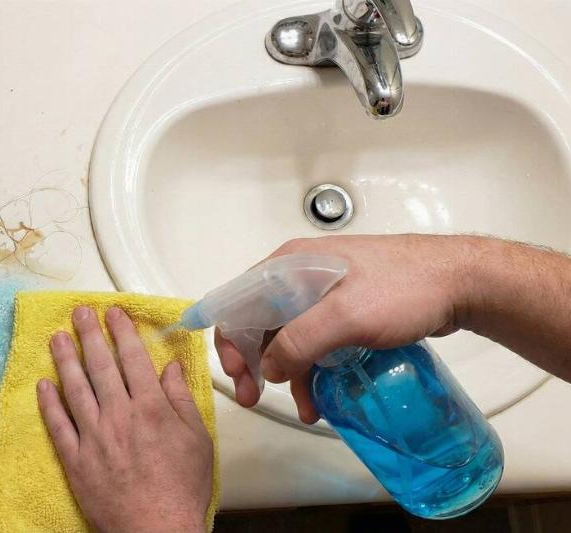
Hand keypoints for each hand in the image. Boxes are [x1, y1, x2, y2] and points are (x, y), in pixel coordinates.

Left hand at [38, 306, 212, 532]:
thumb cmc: (182, 488)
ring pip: (75, 389)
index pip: (133, 358)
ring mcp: (94, 437)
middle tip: (80, 313)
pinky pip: (58, 426)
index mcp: (151, 408)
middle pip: (101, 366)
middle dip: (90, 335)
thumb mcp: (198, 440)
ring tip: (58, 337)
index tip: (113, 313)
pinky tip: (43, 385)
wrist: (157, 530)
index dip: (122, 332)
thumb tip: (171, 368)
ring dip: (65, 360)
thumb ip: (181, 400)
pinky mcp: (76, 460)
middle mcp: (119, 416)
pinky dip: (49, 404)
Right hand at [216, 234, 475, 422]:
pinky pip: (314, 342)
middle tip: (255, 398)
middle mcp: (298, 276)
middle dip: (255, 364)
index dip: (231, 342)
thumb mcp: (345, 316)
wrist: (459, 282)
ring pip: (288, 337)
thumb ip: (299, 342)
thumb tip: (268, 369)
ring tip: (307, 408)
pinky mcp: (343, 309)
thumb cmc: (403, 288)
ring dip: (290, 374)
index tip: (240, 377)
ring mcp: (321, 293)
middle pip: (259, 323)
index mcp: (288, 266)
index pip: (238, 303)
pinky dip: (313, 369)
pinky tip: (324, 394)